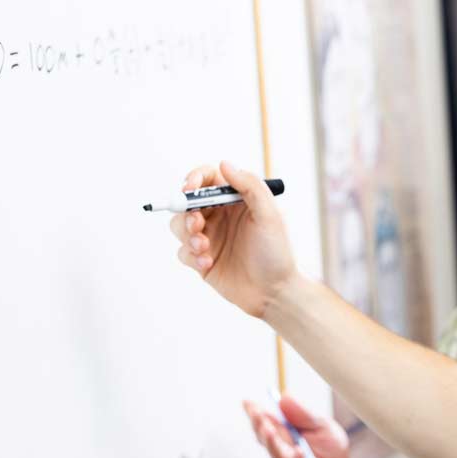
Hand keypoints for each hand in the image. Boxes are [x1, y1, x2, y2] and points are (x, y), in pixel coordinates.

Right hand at [170, 161, 296, 317]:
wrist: (274, 293)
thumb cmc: (277, 253)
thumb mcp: (270, 216)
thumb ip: (250, 186)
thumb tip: (225, 164)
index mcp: (236, 201)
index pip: (209, 179)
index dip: (195, 178)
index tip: (189, 188)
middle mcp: (221, 216)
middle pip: (188, 201)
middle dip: (186, 210)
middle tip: (197, 224)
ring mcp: (210, 237)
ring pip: (179, 225)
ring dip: (186, 234)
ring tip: (204, 248)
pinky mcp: (201, 260)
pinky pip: (182, 252)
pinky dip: (191, 255)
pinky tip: (208, 264)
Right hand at [243, 395, 356, 457]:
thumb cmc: (332, 448)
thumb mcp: (323, 425)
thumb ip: (304, 414)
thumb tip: (284, 396)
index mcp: (286, 434)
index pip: (266, 422)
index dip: (255, 413)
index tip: (247, 402)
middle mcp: (283, 451)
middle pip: (267, 439)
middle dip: (260, 426)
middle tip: (257, 415)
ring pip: (277, 457)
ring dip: (272, 444)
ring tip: (269, 430)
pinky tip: (298, 452)